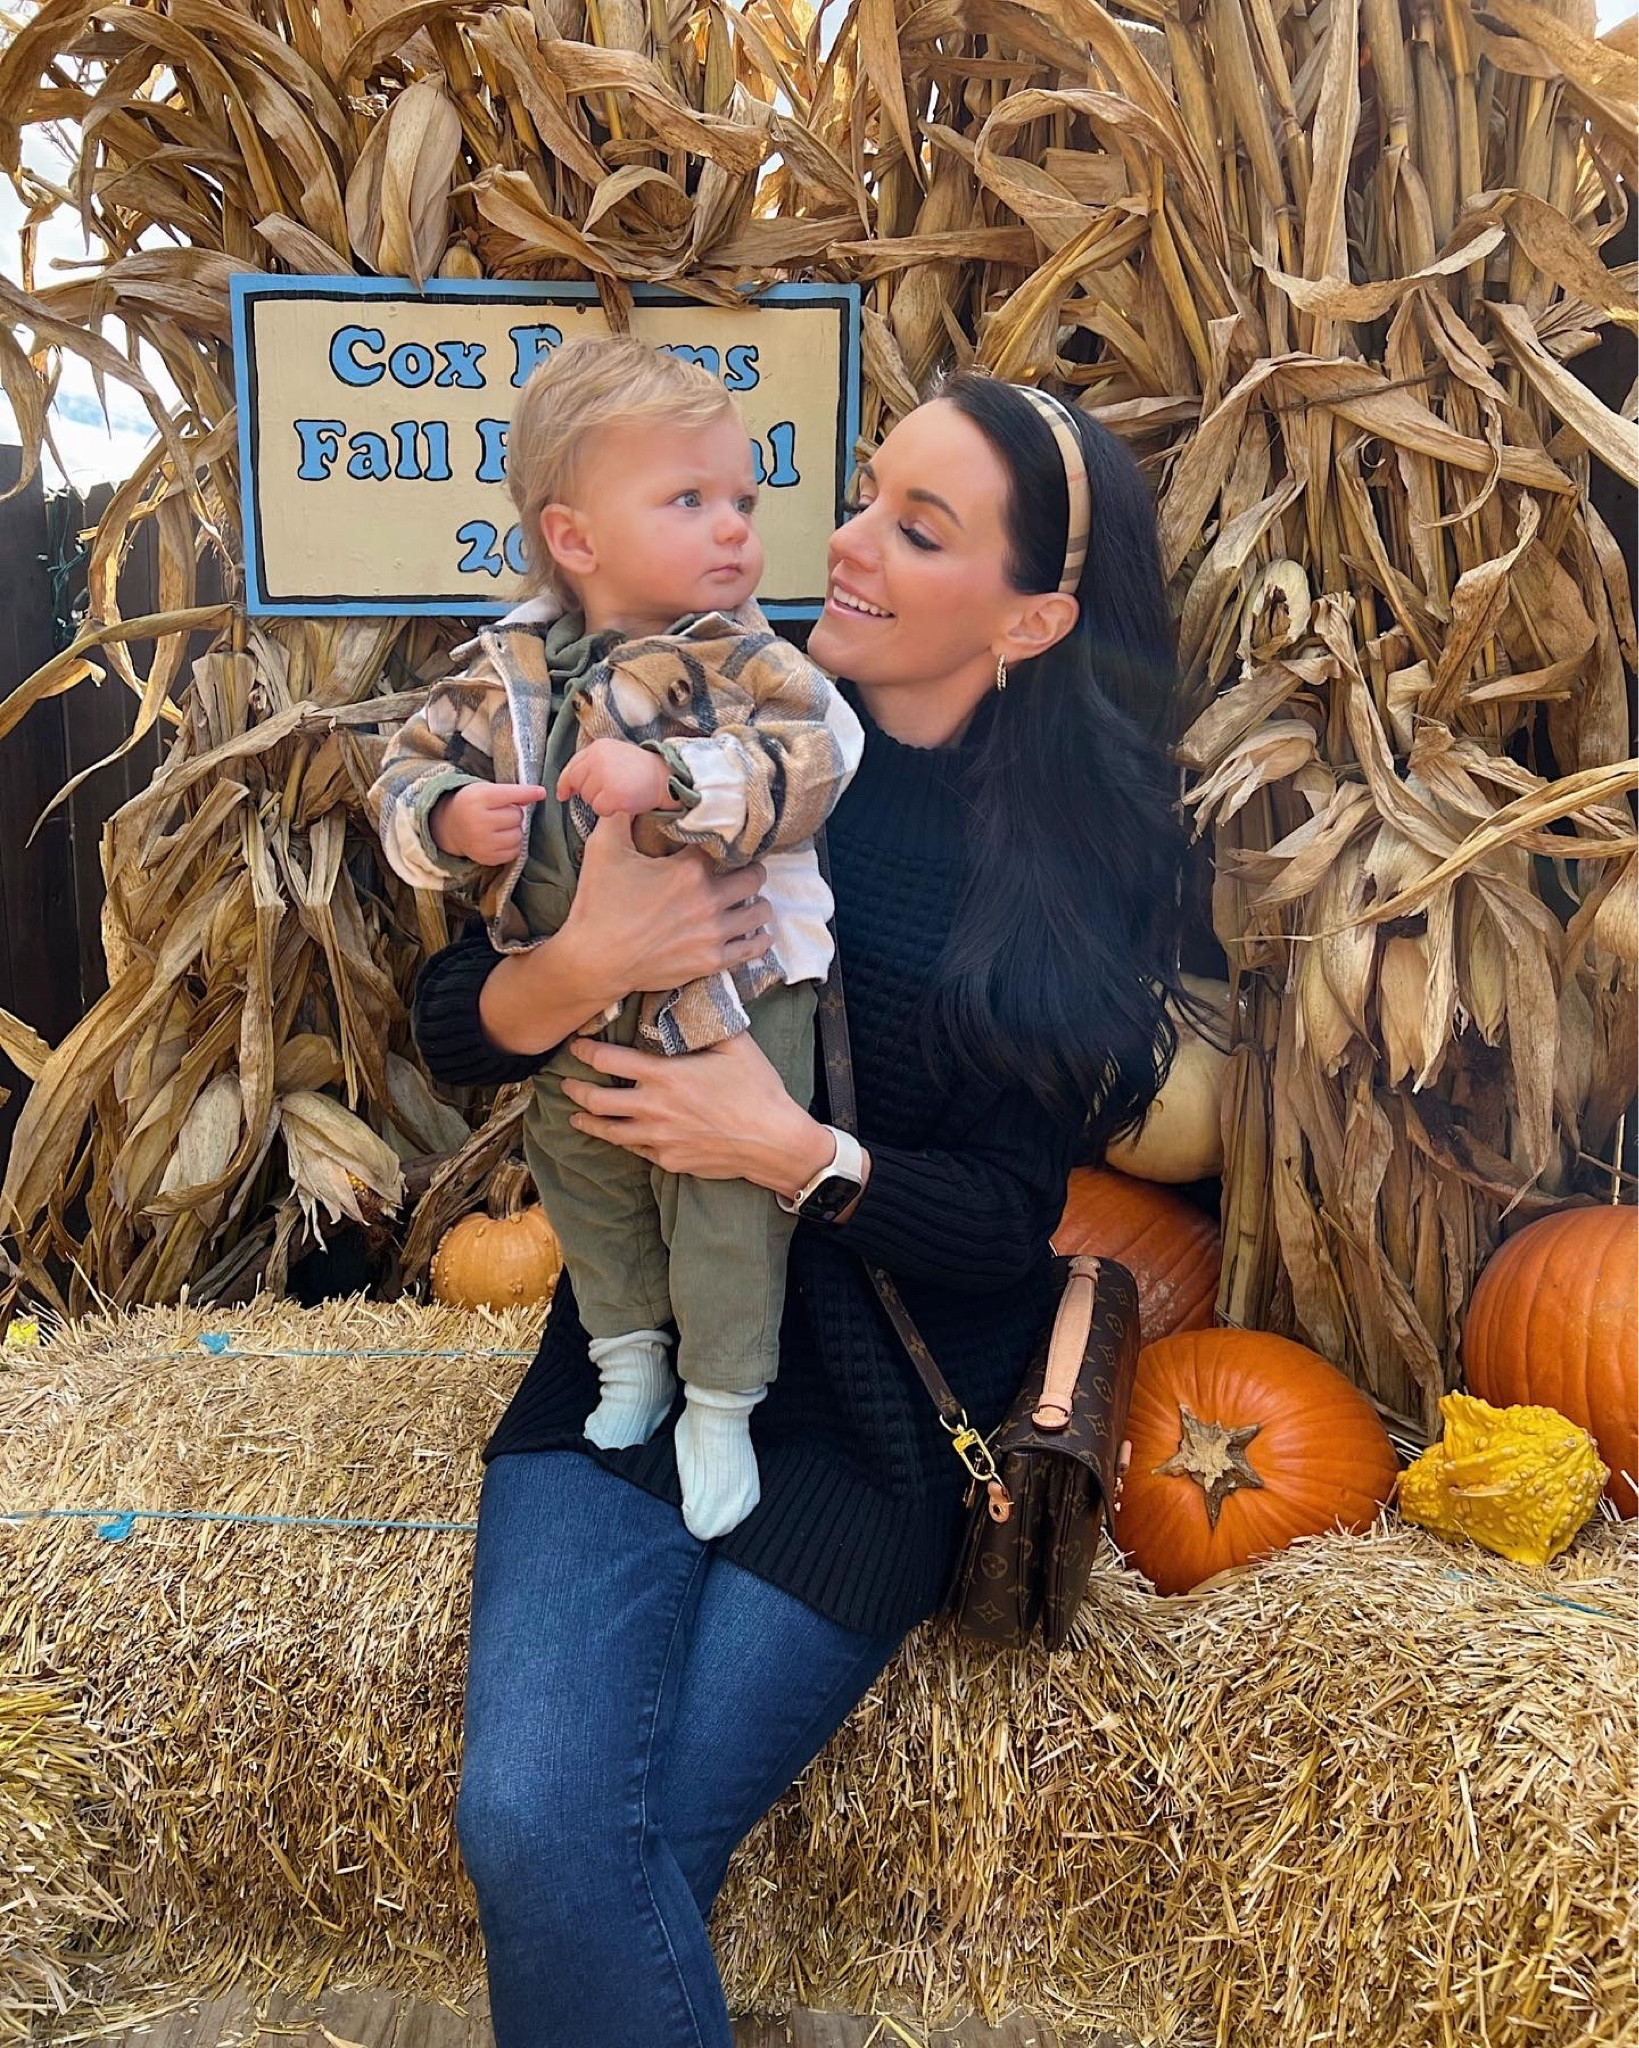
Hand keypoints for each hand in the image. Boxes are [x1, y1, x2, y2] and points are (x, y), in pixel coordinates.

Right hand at [431, 781, 548, 863]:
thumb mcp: (486, 790)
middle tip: (501, 813)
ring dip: (516, 830)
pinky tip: (501, 838)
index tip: (541, 792)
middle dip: (514, 813)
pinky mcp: (487, 858)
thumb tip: (537, 794)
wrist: (452, 826)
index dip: (528, 793)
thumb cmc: (474, 804)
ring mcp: (481, 842)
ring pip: (518, 835)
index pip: (510, 795)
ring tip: (502, 826)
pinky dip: (513, 845)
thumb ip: (510, 792)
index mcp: (477, 799)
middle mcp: (478, 822)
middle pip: (516, 816)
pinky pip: (515, 852)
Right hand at [473, 814, 772, 1059]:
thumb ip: (620, 814)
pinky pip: (753, 948)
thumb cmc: (599, 904)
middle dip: (751, 870)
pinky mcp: (713, 960)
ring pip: (760, 912)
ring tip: (752, 901)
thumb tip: (627, 788)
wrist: (594, 960)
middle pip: (754, 877)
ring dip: (759, 903)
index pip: (726, 844)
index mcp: (689, 869)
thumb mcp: (604, 849)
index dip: (727, 841)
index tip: (729, 841)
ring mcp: (714, 932)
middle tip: (745, 870)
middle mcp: (710, 898)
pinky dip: (760, 938)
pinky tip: (760, 933)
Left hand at [557, 738, 678, 817]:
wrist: (665, 777)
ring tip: (620, 792)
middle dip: (588, 792)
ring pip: (588, 798)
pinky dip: (609, 810)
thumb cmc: (640, 770)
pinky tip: (622, 802)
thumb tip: (567, 787)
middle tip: (609, 790)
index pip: (572, 767)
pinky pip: (599, 809)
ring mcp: (605, 777)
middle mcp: (598, 760)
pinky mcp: (612, 795)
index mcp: (597, 747)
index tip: (563, 793)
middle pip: (578, 784)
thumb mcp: (614, 755)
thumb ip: (592, 764)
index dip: (565, 783)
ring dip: (601, 801)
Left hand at [559, 1029, 839, 1192]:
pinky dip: (621, 1141)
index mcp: (665, 1076)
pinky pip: (636, 1150)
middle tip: (566, 1083)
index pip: (608, 1061)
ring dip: (587, 1120)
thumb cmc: (757, 1090)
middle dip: (575, 1090)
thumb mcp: (736, 1046)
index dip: (585, 1052)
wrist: (772, 1141)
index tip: (576, 1046)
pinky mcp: (669, 1160)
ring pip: (609, 1131)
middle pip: (597, 1100)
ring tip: (575, 1115)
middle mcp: (654, 1108)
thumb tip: (699, 988)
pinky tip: (616, 1136)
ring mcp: (659, 1139)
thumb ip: (709, 1020)